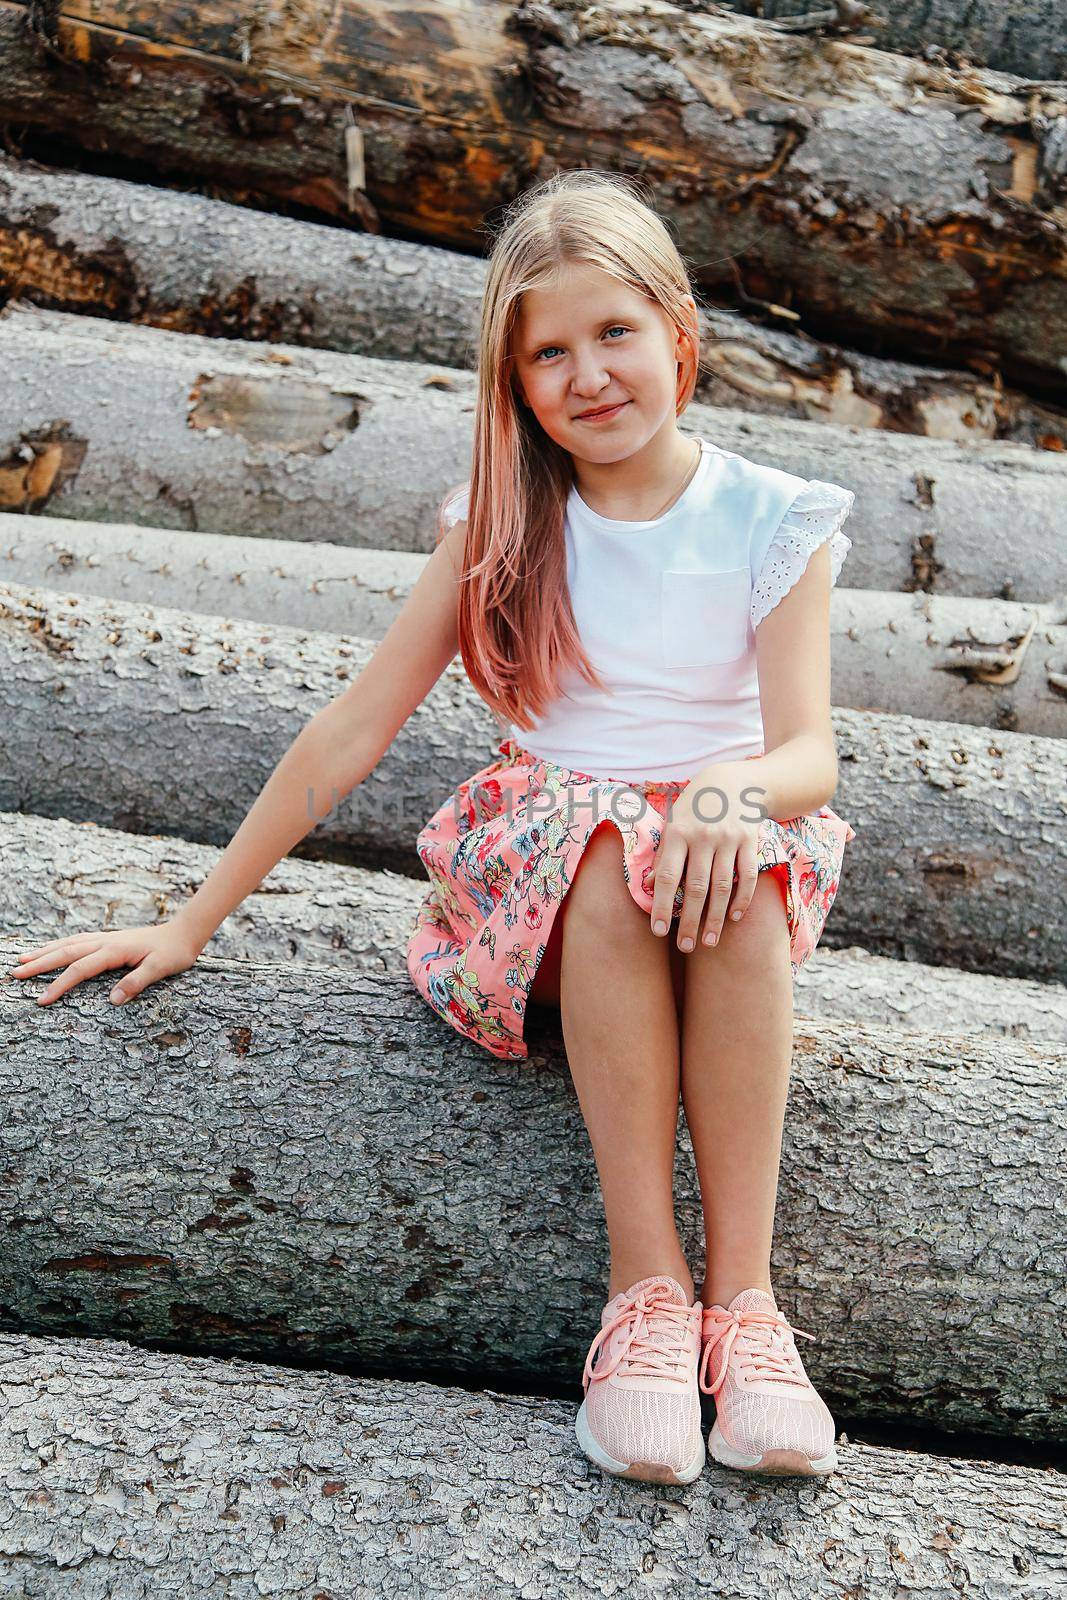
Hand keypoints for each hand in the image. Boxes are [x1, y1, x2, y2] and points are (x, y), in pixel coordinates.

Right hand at [9, 919, 203, 1006]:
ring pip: (68, 943)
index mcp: (114, 951)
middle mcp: (105, 941)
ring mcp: (105, 938)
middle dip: (39, 964)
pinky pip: (77, 940)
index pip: (79, 969)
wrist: (183, 933)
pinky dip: (60, 945)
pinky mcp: (108, 939)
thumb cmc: (173, 953)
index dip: (59, 985)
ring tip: (23, 959)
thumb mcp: (161, 970)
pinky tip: (52, 949)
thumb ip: (137, 982)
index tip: (41, 1000)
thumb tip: (113, 999)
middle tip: (15, 973)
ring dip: (45, 951)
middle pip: (65, 952)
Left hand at [649, 765, 765, 950]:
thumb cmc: (694, 809)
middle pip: (695, 888)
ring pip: (722, 886)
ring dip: (716, 917)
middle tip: (685, 947)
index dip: (660, 905)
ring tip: (709, 942)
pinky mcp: (750, 842)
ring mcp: (729, 839)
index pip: (666, 876)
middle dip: (689, 921)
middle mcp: (703, 837)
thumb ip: (663, 855)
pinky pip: (747, 876)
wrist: (732, 782)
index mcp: (678, 834)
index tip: (657, 931)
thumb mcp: (673, 825)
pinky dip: (742, 898)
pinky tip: (735, 917)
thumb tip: (646, 885)